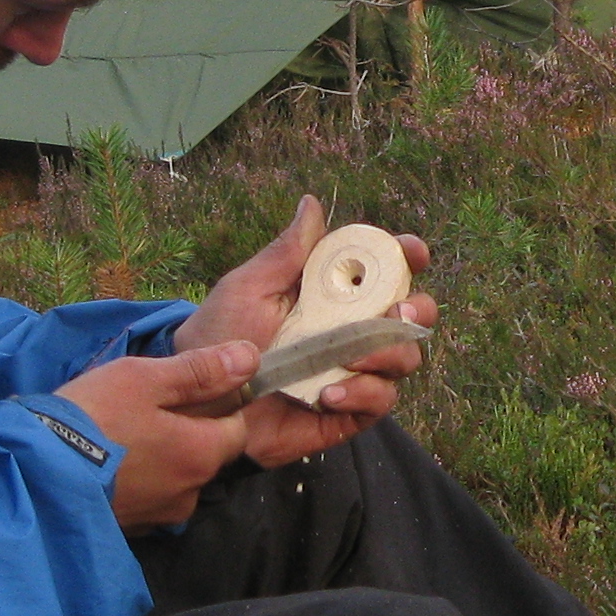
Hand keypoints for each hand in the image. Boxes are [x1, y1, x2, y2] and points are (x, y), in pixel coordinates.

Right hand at [56, 340, 258, 528]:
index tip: (196, 393)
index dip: (224, 409)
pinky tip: (111, 466)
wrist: (34, 474)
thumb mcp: (144, 379)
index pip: (238, 432)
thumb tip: (250, 357)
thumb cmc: (94, 418)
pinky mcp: (130, 530)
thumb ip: (200, 371)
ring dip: (163, 461)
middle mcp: (189, 493)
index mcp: (201, 454)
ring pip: (177, 481)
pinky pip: (148, 500)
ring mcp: (159, 517)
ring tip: (126, 438)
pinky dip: (139, 483)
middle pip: (206, 458)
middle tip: (150, 410)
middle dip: (190, 435)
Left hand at [176, 193, 435, 466]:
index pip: (386, 271)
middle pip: (411, 316)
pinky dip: (363, 394)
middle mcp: (353, 331)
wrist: (199, 395)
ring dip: (388, 355)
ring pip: (403, 359)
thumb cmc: (221, 334)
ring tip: (351, 358)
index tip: (412, 253)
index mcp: (335, 294)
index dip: (407, 258)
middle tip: (397, 313)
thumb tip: (311, 203)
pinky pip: (378, 402)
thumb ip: (286, 252)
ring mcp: (354, 372)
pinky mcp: (347, 412)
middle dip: (416, 311)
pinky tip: (330, 393)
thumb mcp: (249, 288)